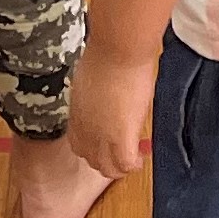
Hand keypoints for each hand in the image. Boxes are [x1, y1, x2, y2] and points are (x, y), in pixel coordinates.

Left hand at [65, 51, 155, 184]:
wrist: (118, 49)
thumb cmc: (108, 50)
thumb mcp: (91, 75)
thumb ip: (94, 91)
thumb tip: (104, 89)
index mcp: (77, 112)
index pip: (78, 142)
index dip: (93, 146)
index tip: (107, 140)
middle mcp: (85, 128)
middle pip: (91, 159)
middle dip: (107, 159)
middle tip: (123, 151)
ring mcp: (101, 136)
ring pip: (107, 168)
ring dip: (120, 167)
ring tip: (134, 158)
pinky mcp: (121, 138)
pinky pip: (125, 164)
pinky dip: (134, 164)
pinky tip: (141, 156)